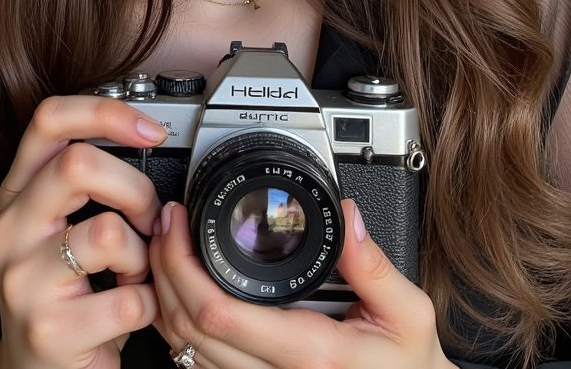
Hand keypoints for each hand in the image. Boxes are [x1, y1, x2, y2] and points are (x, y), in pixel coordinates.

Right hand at [0, 95, 167, 368]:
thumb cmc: (62, 287)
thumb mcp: (62, 222)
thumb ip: (90, 177)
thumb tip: (148, 136)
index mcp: (18, 193)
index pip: (48, 119)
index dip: (105, 112)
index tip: (150, 130)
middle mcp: (10, 230)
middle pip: (79, 164)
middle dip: (135, 188)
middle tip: (148, 218)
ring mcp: (23, 282)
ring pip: (109, 232)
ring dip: (143, 254)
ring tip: (134, 272)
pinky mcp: (49, 331)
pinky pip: (130, 298)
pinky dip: (149, 305)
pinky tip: (132, 310)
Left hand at [149, 198, 453, 368]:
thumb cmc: (407, 367)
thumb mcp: (407, 313)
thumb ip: (374, 265)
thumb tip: (346, 216)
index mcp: (309, 353)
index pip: (217, 314)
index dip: (183, 266)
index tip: (179, 223)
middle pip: (186, 330)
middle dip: (163, 269)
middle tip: (165, 222)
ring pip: (184, 351)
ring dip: (164, 295)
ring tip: (165, 246)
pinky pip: (199, 363)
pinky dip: (178, 324)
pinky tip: (181, 288)